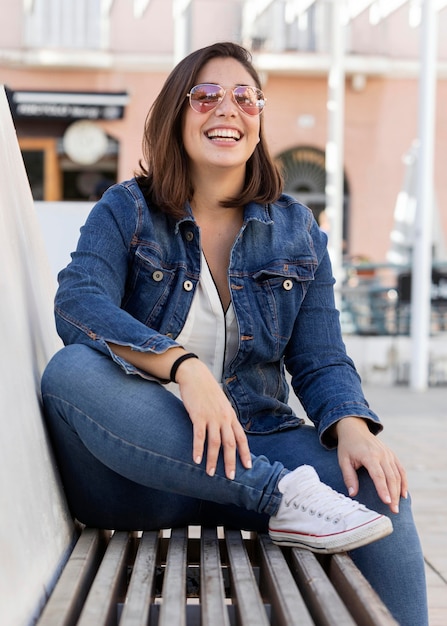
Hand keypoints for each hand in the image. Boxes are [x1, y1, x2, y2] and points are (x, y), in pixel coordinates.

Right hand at [176, 358, 251, 479]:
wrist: (195, 375)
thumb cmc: (207, 391)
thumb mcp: (221, 404)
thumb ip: (225, 418)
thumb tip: (227, 433)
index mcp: (231, 416)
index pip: (241, 437)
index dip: (245, 453)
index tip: (248, 467)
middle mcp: (224, 417)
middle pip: (230, 443)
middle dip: (231, 462)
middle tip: (231, 477)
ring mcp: (211, 416)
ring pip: (215, 442)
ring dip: (213, 460)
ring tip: (210, 473)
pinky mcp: (198, 415)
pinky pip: (199, 435)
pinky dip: (198, 449)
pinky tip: (196, 460)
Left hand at [334, 417, 407, 513]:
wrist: (355, 429)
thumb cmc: (348, 446)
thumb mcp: (343, 460)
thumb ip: (349, 477)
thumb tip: (352, 494)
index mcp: (369, 455)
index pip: (378, 475)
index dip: (383, 489)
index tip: (387, 502)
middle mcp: (382, 454)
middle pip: (391, 477)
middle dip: (393, 495)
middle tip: (394, 510)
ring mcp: (388, 454)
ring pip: (398, 475)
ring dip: (399, 491)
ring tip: (397, 506)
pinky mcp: (392, 454)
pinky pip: (401, 469)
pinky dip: (404, 482)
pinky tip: (403, 494)